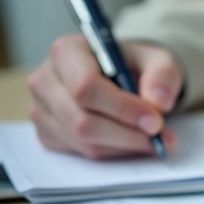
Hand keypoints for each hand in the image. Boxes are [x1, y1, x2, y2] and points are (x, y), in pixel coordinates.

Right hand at [26, 34, 182, 158]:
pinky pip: (80, 152)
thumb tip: (158, 102)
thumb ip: (163, 75)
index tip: (155, 121)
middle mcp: (45, 80)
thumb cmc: (132, 64)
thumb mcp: (156, 59)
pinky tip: (131, 141)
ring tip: (153, 140)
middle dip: (127, 134)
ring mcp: (41, 109)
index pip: (86, 87)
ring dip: (124, 146)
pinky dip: (113, 152)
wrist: (118, 74)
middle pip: (81, 121)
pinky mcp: (46, 133)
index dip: (123, 108)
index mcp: (66, 51)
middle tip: (160, 136)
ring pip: (83, 142)